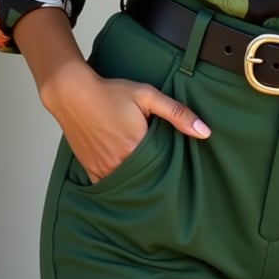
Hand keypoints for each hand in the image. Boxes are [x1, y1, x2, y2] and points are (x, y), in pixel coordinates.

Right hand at [40, 58, 210, 183]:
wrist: (73, 93)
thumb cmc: (111, 92)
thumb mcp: (147, 96)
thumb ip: (177, 113)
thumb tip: (205, 132)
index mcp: (136, 148)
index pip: (162, 169)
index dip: (172, 169)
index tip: (180, 170)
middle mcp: (118, 164)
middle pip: (145, 180)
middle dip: (156, 179)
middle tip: (168, 178)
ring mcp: (102, 169)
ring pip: (127, 185)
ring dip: (138, 183)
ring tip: (150, 180)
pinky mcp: (90, 170)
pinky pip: (108, 186)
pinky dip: (119, 184)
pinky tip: (128, 179)